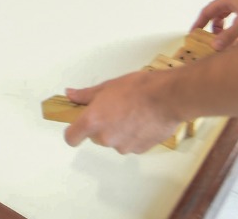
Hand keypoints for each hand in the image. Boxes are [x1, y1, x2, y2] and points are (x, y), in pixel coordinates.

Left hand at [63, 70, 181, 153]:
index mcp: (92, 121)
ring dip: (118, 131)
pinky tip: (142, 121)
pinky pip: (130, 144)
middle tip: (113, 109)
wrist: (167, 98)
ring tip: (131, 113)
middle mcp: (105, 138)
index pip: (71, 138)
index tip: (78, 125)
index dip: (73, 132)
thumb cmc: (137, 88)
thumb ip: (86, 95)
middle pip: (95, 137)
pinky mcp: (138, 150)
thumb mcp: (107, 86)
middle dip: (101, 126)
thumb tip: (70, 94)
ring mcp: (122, 146)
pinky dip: (133, 136)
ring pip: (113, 141)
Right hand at [193, 0, 237, 50]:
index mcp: (226, 0)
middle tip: (216, 42)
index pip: (206, 12)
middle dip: (215, 29)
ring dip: (228, 30)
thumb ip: (229, 35)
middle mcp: (233, 0)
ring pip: (230, 18)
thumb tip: (213, 46)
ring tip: (231, 42)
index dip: (199, 23)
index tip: (193, 35)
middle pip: (218, 15)